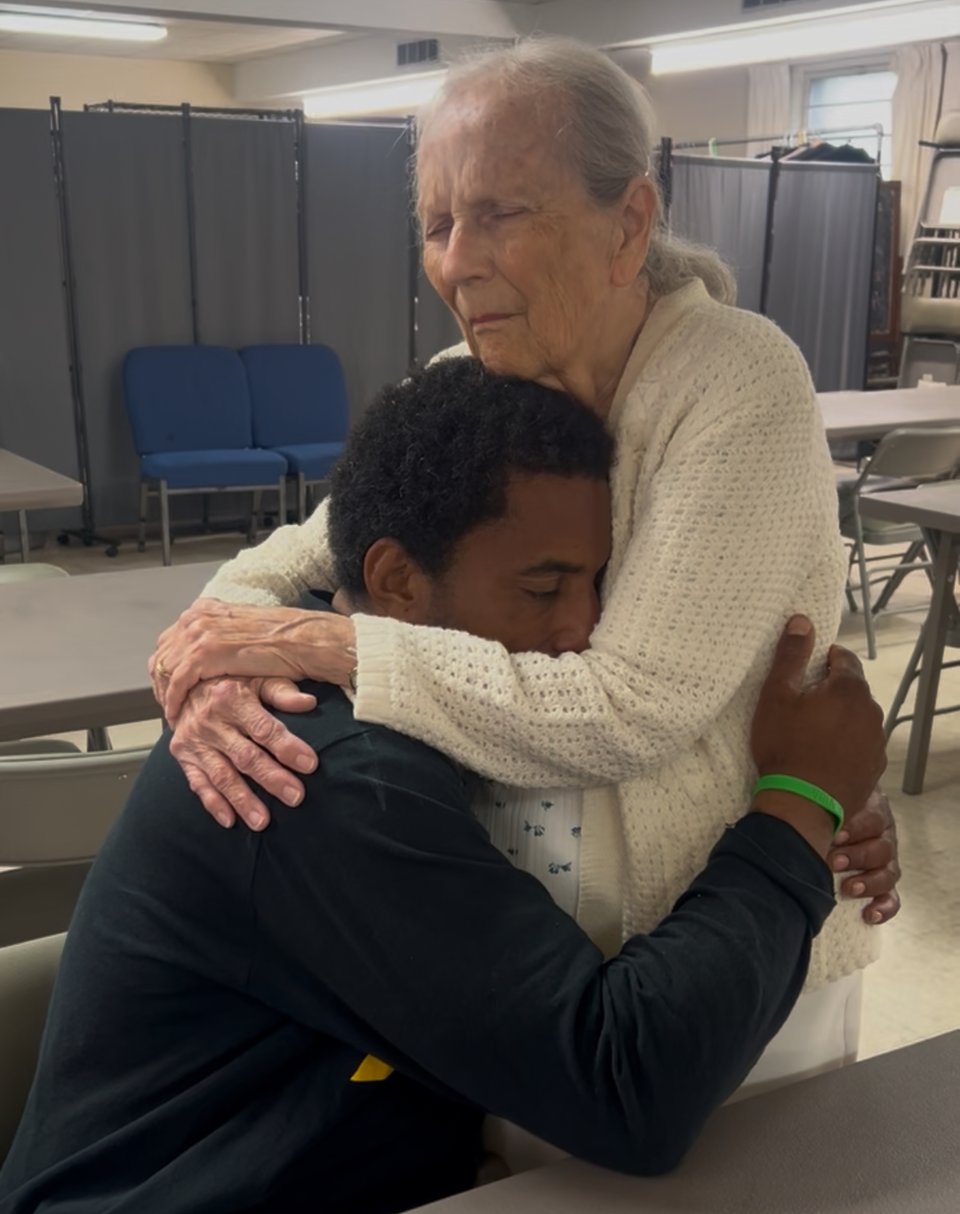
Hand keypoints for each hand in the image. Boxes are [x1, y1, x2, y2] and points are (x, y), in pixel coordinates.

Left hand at [150, 598, 355, 720]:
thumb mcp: (244, 631)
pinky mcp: (204, 653)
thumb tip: (209, 653)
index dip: (167, 667)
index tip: (171, 687)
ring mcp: (198, 633)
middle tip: (168, 704)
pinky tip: (177, 715)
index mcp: (204, 609)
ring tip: (173, 714)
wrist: (302, 640)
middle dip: (162, 681)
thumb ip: (222, 637)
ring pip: (165, 669)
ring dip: (165, 694)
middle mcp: (196, 617)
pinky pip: (177, 682)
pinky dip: (174, 700)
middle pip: (162, 654)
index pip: (170, 640)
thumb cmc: (283, 640)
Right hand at [169, 675, 318, 829]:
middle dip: (271, 778)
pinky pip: (198, 784)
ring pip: (222, 775)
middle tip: (295, 797)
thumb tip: (309, 703)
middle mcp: (210, 721)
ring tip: (263, 821)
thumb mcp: (257, 678)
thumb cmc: (232, 683)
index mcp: (231, 697)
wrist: (184, 685)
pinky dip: (213, 804)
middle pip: (245, 756)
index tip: (310, 764)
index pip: (263, 728)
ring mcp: (195, 741)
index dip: (287, 747)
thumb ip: (281, 692)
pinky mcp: (184, 757)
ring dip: (243, 800)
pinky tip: (230, 820)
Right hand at [750, 616, 886, 859]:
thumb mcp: (777, 695)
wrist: (800, 804)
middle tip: (803, 705)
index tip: (805, 672)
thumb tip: (802, 620)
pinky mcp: (875, 769)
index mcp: (850, 690)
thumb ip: (791, 655)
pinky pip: (861, 745)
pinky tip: (825, 755)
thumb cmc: (784, 744)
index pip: (844, 659)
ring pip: (858, 718)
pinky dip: (847, 744)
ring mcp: (877, 743)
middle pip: (853, 690)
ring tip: (812, 733)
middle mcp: (872, 712)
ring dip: (841, 718)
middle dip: (832, 691)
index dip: (824, 660)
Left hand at [830, 788, 900, 924]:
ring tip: (849, 889)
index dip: (856, 828)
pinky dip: (884, 908)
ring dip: (869, 882)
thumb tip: (797, 804)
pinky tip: (870, 915)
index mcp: (872, 810)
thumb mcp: (825, 798)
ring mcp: (886, 860)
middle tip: (835, 862)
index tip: (836, 835)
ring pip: (888, 873)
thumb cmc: (822, 805)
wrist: (825, 815)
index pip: (872, 818)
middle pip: (881, 847)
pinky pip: (892, 898)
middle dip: (858, 856)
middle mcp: (882, 835)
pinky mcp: (884, 884)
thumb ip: (818, 802)